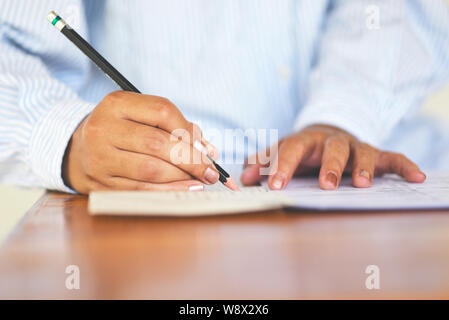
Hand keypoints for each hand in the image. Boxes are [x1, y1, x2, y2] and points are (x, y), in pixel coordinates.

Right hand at [63, 91, 219, 193]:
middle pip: (157, 143)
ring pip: (150, 169)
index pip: (162, 111)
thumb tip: (209, 151)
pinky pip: (141, 189)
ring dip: (182, 177)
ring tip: (202, 180)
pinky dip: (168, 190)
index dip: (189, 131)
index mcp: (116, 103)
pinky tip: (186, 188)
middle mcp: (103, 128)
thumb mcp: (141, 116)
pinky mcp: (100, 183)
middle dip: (191, 160)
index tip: (206, 149)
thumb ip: (176, 127)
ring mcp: (99, 157)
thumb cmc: (122, 130)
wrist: (78, 149)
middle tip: (211, 171)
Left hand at [241, 124, 425, 189]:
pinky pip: (393, 157)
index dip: (283, 166)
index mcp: (305, 141)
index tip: (275, 186)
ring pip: (363, 152)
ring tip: (363, 185)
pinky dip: (405, 165)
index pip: (292, 149)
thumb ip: (263, 164)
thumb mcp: (281, 154)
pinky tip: (417, 176)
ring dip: (364, 167)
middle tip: (326, 186)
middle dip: (329, 166)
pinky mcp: (375, 153)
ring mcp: (355, 146)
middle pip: (332, 148)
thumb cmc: (302, 150)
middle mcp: (331, 141)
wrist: (327, 132)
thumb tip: (244, 177)